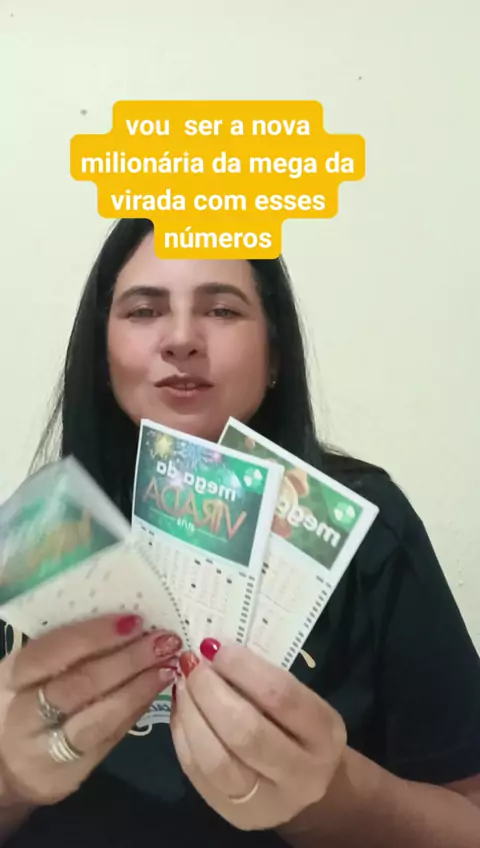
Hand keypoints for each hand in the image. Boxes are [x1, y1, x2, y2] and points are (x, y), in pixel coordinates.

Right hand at [0, 614, 181, 806]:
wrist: (10, 765)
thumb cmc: (28, 697)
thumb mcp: (34, 670)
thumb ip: (67, 648)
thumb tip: (125, 620)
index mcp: (13, 677)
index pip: (50, 652)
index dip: (93, 636)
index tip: (134, 621)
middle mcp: (24, 715)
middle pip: (78, 686)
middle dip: (126, 661)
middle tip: (163, 641)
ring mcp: (45, 750)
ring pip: (97, 719)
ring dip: (139, 689)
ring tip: (168, 665)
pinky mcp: (69, 775)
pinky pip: (110, 739)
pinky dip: (136, 711)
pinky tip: (158, 689)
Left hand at [170, 640, 346, 830]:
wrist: (305, 783)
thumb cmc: (297, 725)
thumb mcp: (298, 699)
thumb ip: (264, 679)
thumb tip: (213, 651)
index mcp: (325, 734)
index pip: (281, 697)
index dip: (243, 668)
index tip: (216, 647)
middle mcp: (301, 775)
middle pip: (246, 732)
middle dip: (210, 691)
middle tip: (192, 664)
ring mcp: (265, 802)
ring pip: (215, 760)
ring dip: (190, 714)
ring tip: (182, 684)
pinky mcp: (230, 813)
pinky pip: (197, 772)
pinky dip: (182, 734)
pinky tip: (181, 708)